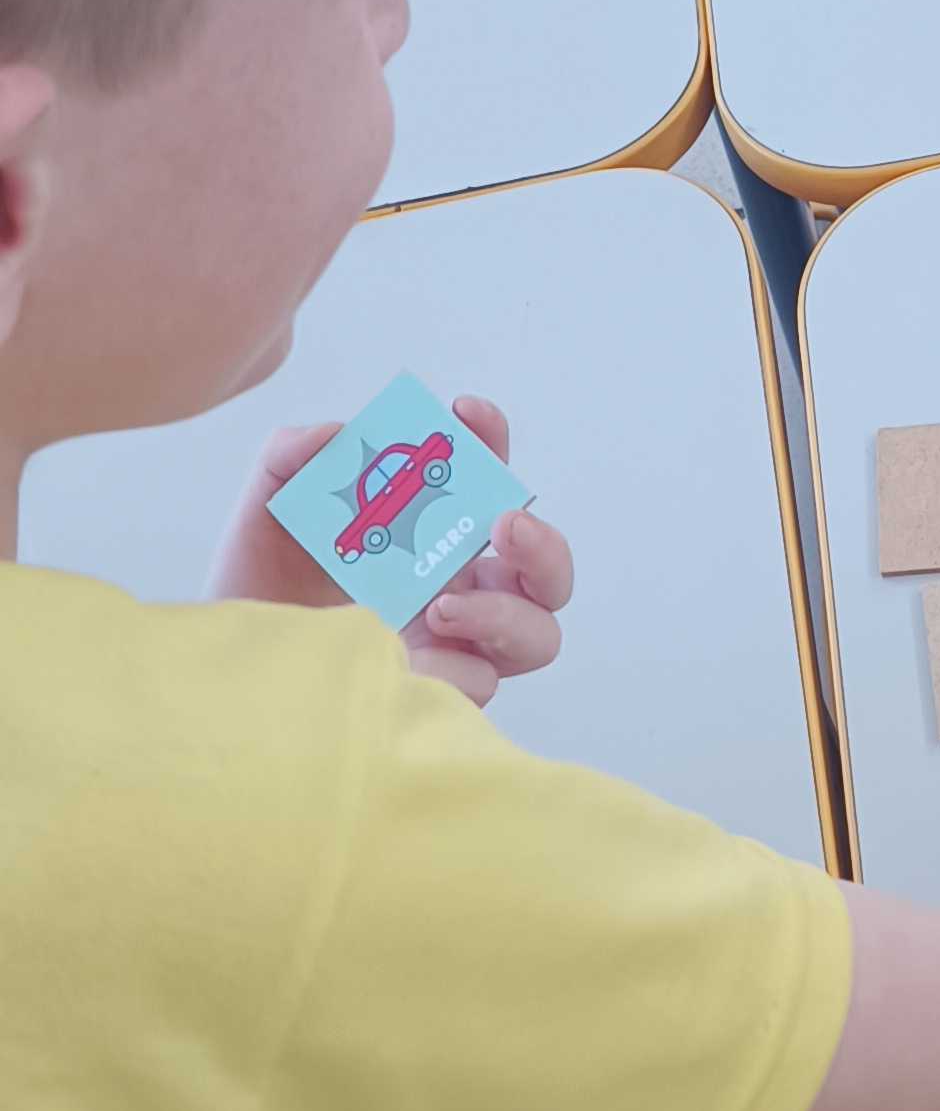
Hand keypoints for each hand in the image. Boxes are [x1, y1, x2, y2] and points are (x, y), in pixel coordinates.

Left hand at [208, 394, 573, 711]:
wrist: (221, 663)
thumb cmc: (255, 585)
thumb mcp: (265, 506)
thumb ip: (291, 453)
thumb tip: (342, 433)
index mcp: (434, 536)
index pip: (488, 482)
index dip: (490, 442)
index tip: (464, 413)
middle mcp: (459, 590)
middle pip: (547, 572)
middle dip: (542, 545)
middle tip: (502, 526)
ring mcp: (452, 649)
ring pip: (536, 637)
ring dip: (501, 613)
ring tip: (440, 607)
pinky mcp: (430, 697)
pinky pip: (475, 687)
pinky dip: (452, 669)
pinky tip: (405, 658)